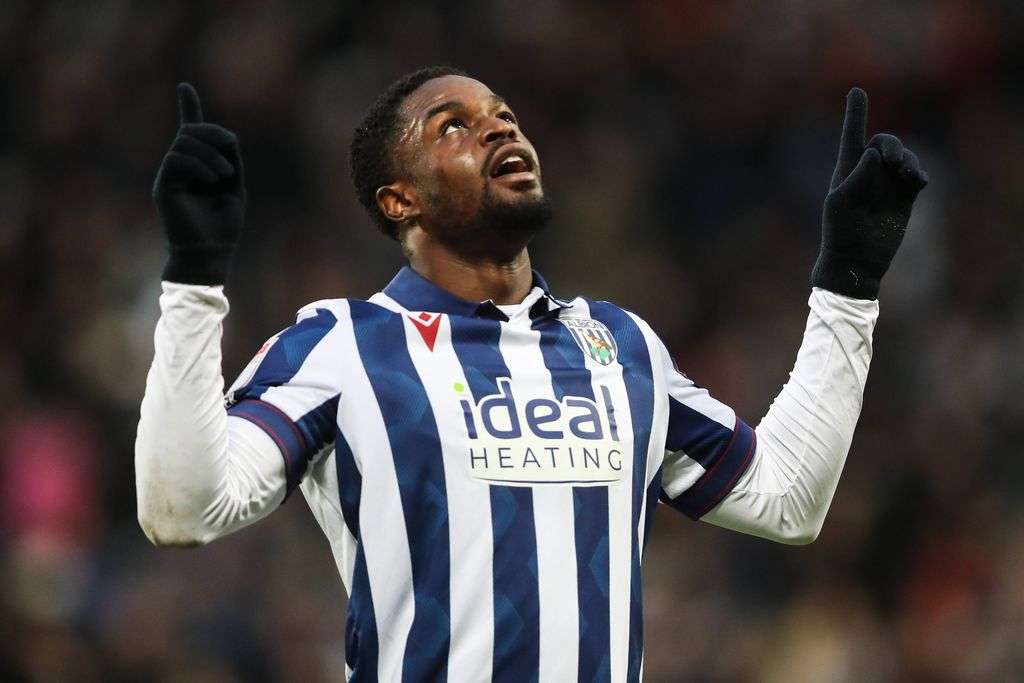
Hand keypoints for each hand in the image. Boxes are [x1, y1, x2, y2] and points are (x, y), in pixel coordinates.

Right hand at [152, 83, 245, 284]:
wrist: (210, 252)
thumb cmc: (224, 225)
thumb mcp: (235, 185)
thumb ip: (231, 159)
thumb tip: (226, 135)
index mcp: (199, 166)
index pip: (190, 130)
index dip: (188, 107)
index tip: (184, 86)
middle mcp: (181, 167)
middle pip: (191, 131)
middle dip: (213, 132)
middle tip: (230, 150)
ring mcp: (170, 175)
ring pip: (184, 143)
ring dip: (210, 154)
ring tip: (225, 175)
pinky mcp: (164, 186)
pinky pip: (177, 159)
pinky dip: (199, 165)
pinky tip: (212, 179)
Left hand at [812, 88, 927, 299]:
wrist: (858, 258)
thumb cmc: (840, 231)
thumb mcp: (841, 204)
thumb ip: (856, 177)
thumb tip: (872, 153)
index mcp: (847, 169)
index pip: (852, 136)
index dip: (855, 114)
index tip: (857, 91)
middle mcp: (868, 172)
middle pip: (883, 142)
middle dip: (891, 144)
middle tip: (892, 159)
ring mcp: (887, 183)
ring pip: (903, 157)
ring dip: (907, 159)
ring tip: (907, 173)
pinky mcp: (904, 196)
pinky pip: (916, 175)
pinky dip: (918, 173)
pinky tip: (916, 180)